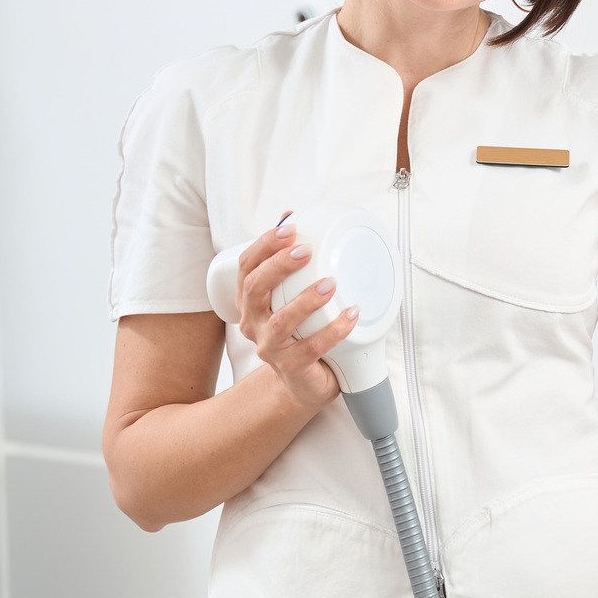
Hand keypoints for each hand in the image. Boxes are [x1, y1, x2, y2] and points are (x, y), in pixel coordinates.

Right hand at [235, 220, 358, 410]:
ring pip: (280, 322)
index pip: (246, 268)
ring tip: (331, 284)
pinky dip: (333, 331)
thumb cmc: (299, 332)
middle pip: (255, 290)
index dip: (264, 246)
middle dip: (278, 266)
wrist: (304, 382)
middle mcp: (253, 323)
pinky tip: (351, 316)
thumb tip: (289, 215)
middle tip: (306, 251)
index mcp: (251, 302)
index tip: (289, 229)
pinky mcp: (292, 368)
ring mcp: (270, 348)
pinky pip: (311, 349)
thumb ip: (288, 260)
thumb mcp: (290, 295)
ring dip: (306, 299)